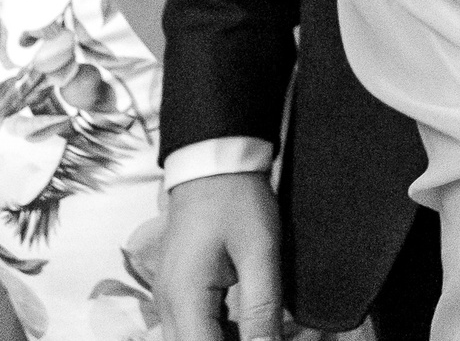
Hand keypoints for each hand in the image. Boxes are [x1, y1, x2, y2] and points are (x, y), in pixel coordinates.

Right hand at [162, 171, 282, 340]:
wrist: (212, 165)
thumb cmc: (238, 201)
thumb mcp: (260, 251)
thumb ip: (262, 305)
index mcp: (185, 297)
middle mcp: (168, 305)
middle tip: (263, 331)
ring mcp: (169, 298)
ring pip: (192, 338)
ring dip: (223, 337)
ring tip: (259, 326)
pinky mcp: (179, 290)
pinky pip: (194, 324)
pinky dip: (218, 329)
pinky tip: (247, 322)